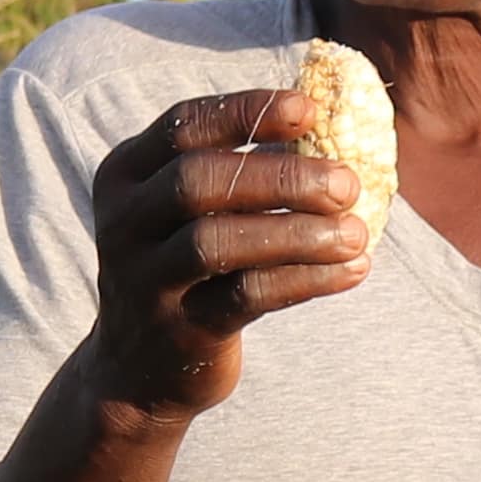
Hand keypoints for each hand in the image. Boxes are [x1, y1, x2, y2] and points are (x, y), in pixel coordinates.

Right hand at [77, 86, 374, 417]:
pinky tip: (353, 270)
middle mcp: (123, 224)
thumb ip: (234, 172)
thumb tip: (331, 128)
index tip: (309, 109)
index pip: (182, 127)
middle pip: (198, 181)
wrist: (138, 372)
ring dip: (299, 232)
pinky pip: (247, 296)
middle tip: (346, 183)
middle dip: (281, 177)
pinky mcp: (180, 331)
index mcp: (124, 177)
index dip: (246, 112)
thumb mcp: (185, 214)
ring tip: (356, 232)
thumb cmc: (186, 269)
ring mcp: (145, 280)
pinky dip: (307, 279)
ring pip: (220, 241)